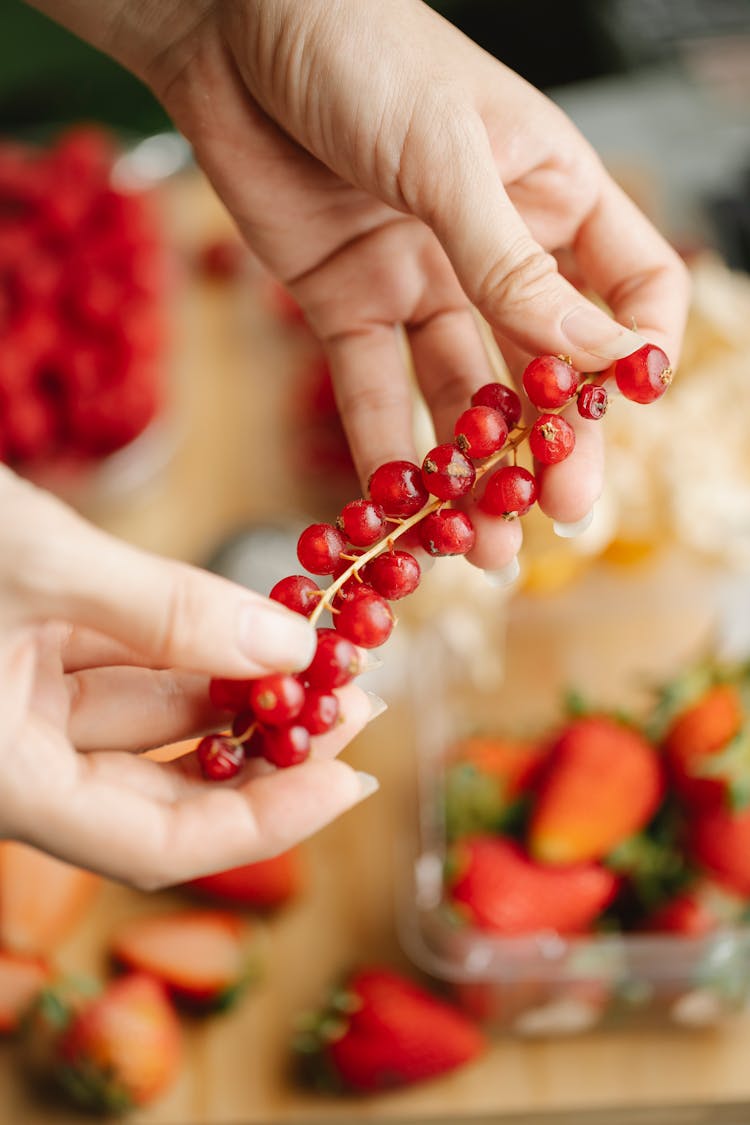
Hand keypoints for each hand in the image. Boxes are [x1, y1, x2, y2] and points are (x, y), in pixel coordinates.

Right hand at [0, 468, 375, 886]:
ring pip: (148, 718)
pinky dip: (186, 646)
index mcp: (2, 779)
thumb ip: (165, 612)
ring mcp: (16, 703)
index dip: (266, 823)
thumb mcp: (37, 563)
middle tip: (356, 701)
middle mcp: (14, 757)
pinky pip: (122, 665)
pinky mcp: (21, 650)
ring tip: (322, 651)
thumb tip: (292, 650)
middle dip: (266, 750)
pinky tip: (246, 622)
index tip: (354, 782)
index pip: (157, 845)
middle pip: (162, 788)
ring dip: (235, 689)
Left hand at [145, 0, 687, 568]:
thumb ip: (514, 265)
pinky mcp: (349, 304)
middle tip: (559, 511)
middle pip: (544, 362)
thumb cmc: (358, 48)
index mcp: (551, 192)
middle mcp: (494, 247)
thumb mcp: (448, 157)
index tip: (627, 408)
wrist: (229, 28)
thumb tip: (605, 355)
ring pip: (461, 391)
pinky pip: (374, 389)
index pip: (630, 286)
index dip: (635, 351)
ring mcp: (422, 280)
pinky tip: (403, 509)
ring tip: (487, 542)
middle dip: (553, 440)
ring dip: (474, 468)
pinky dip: (386, 450)